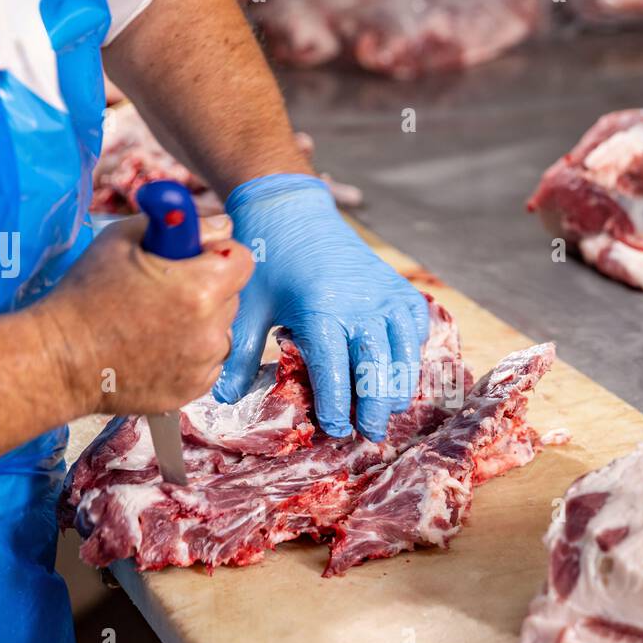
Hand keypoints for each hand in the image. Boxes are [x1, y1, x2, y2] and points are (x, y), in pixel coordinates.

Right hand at [36, 214, 251, 415]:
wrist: (58, 359)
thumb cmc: (84, 296)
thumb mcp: (122, 239)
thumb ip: (180, 226)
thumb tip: (220, 226)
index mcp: (200, 288)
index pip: (242, 259)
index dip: (220, 254)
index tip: (195, 258)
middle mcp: (210, 329)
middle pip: (231, 296)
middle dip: (208, 288)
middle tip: (165, 290)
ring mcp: (203, 363)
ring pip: (220, 332)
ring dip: (201, 324)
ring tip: (156, 321)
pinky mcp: (193, 390)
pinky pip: (207, 362)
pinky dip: (190, 354)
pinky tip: (155, 348)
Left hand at [213, 174, 428, 440]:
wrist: (292, 210)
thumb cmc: (269, 260)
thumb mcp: (249, 305)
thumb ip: (240, 353)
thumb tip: (226, 397)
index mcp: (321, 311)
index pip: (336, 371)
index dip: (337, 405)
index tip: (335, 428)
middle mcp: (360, 304)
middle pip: (378, 368)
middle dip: (376, 406)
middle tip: (370, 432)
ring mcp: (384, 294)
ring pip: (404, 352)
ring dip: (398, 385)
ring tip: (386, 410)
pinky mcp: (397, 287)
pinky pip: (415, 327)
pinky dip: (412, 351)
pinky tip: (399, 369)